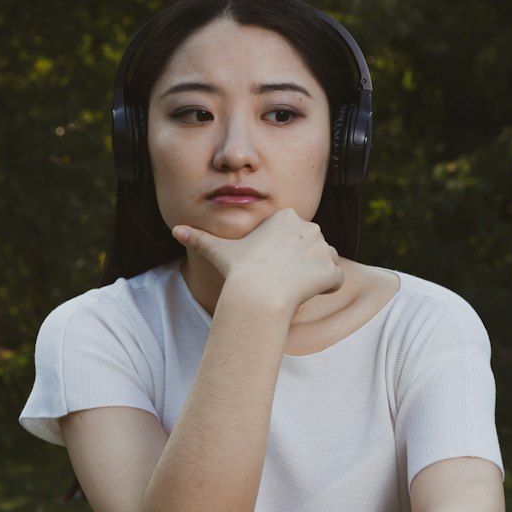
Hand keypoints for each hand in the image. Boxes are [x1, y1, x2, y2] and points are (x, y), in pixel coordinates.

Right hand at [174, 209, 342, 316]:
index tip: (270, 265)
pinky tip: (306, 294)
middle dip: (301, 263)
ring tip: (292, 286)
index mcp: (287, 217)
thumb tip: (176, 231)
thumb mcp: (218, 251)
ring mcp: (323, 248)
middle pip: (311, 247)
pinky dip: (326, 289)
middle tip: (280, 278)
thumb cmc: (238, 271)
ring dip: (314, 276)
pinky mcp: (332, 270)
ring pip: (326, 262)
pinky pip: (335, 281)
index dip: (284, 253)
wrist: (257, 295)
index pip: (294, 234)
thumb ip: (200, 239)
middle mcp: (309, 226)